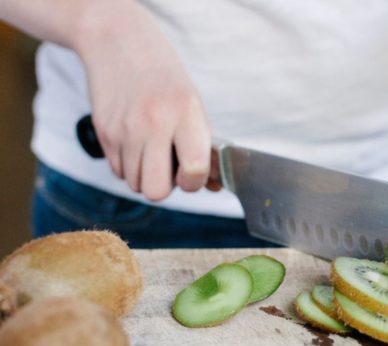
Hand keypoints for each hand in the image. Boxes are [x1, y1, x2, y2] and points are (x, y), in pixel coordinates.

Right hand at [73, 1, 211, 200]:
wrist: (119, 43)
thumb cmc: (164, 78)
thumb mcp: (193, 104)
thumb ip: (203, 146)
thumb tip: (213, 187)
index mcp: (185, 113)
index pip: (194, 171)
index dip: (193, 182)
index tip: (191, 174)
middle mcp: (154, 123)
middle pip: (157, 191)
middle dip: (165, 186)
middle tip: (169, 168)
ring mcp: (125, 130)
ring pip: (135, 185)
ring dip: (145, 175)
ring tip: (151, 150)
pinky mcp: (105, 133)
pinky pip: (118, 171)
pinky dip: (128, 165)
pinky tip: (134, 142)